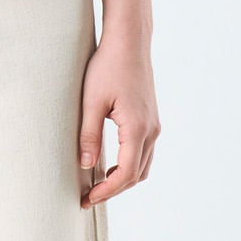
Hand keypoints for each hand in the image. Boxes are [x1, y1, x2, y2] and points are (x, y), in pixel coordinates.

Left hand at [79, 0, 159, 206]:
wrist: (129, 42)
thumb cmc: (108, 67)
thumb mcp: (91, 102)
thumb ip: (89, 136)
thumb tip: (86, 166)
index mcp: (137, 128)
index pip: (125, 174)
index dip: (106, 191)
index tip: (87, 199)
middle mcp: (151, 130)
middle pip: (136, 175)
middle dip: (113, 190)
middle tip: (88, 198)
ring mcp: (154, 125)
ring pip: (143, 166)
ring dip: (123, 180)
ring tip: (97, 185)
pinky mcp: (151, 119)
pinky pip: (144, 152)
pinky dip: (129, 166)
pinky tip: (109, 165)